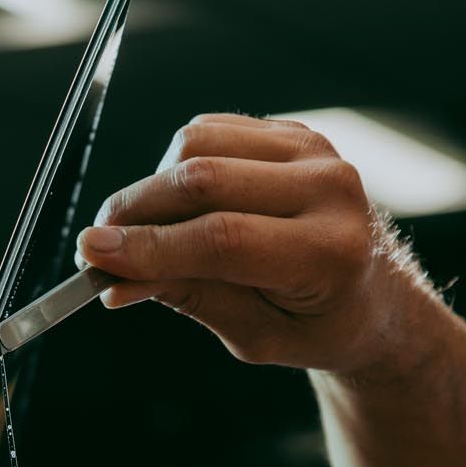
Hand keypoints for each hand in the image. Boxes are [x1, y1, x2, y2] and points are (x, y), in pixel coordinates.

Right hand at [78, 113, 439, 376]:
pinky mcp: (294, 132)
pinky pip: (210, 131)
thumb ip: (189, 297)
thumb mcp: (254, 335)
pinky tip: (183, 207)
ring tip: (149, 232)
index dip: (150, 247)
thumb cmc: (314, 325)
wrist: (371, 296)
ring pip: (199, 143)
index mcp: (332, 252)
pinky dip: (177, 166)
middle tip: (97, 244)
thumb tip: (113, 276)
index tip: (93, 256)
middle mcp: (331, 189)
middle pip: (205, 180)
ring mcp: (315, 151)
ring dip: (155, 186)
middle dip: (137, 211)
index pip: (223, 239)